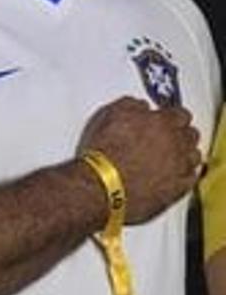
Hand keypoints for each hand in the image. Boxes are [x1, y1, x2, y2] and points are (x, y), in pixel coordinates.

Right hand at [77, 96, 200, 223]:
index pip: (181, 114)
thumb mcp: (109, 116)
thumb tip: (141, 105)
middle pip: (191, 134)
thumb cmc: (104, 151)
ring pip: (194, 156)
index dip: (172, 116)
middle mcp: (177, 143)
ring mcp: (179, 166)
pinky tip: (171, 174)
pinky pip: (190, 178)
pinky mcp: (177, 188)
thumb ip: (131, 105)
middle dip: (181, 134)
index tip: (165, 119)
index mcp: (162, 123)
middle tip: (167, 137)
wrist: (101, 184)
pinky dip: (183, 175)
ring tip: (169, 157)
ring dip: (184, 154)